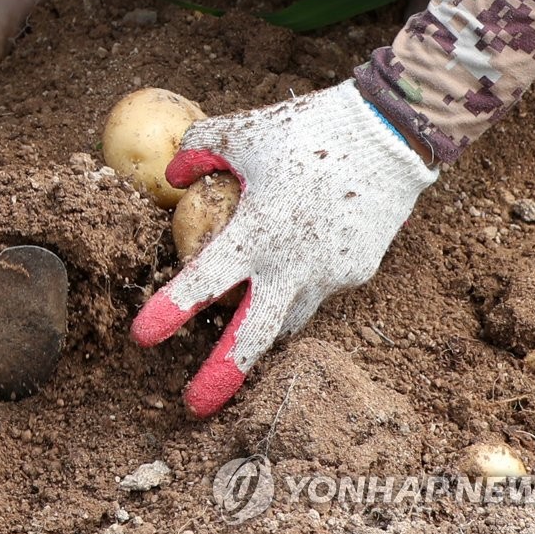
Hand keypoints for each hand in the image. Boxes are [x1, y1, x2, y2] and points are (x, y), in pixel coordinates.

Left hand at [131, 80, 437, 417]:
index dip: (170, 310)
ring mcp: (330, 274)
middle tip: (192, 404)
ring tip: (240, 324)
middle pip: (253, 336)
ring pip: (286, 315)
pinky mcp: (356, 271)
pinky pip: (316, 287)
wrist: (392, 131)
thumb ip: (197, 151)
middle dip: (222, 374)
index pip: (205, 282)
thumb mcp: (243, 131)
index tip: (142, 337)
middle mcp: (294, 264)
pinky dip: (295, 282)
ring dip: (260, 323)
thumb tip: (173, 177)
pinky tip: (294, 256)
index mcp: (259, 232)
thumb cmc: (308, 129)